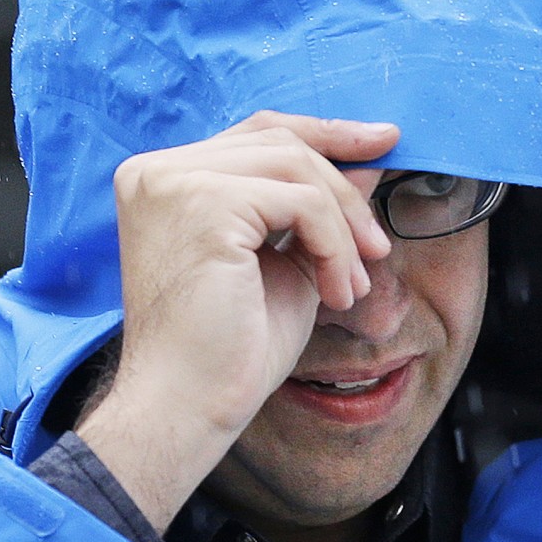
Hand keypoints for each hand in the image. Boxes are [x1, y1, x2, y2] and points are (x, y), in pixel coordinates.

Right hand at [75, 111, 397, 531]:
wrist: (189, 406)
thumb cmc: (228, 348)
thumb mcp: (286, 260)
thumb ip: (317, 206)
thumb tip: (368, 160)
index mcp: (164, 180)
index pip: (257, 134)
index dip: (324, 134)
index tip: (383, 142)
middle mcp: (158, 171)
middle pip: (279, 140)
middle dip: (344, 185)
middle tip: (379, 245)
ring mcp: (176, 182)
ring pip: (296, 166)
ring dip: (344, 225)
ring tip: (356, 282)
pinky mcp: (204, 203)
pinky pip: (302, 203)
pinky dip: (335, 247)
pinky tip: (337, 293)